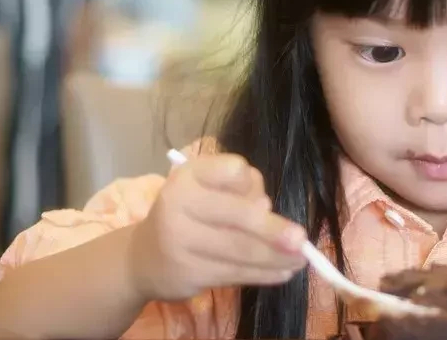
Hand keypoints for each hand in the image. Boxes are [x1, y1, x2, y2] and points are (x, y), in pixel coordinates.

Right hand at [128, 154, 307, 300]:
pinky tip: (281, 273)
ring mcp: (179, 240)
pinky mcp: (187, 272)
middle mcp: (178, 203)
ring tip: (300, 261)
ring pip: (240, 249)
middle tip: (301, 239)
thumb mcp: (209, 190)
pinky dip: (263, 274)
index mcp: (189, 175)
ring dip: (276, 257)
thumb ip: (242, 191)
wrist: (145, 257)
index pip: (232, 172)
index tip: (265, 199)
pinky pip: (234, 273)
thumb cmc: (191, 214)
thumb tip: (269, 210)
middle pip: (239, 215)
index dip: (253, 185)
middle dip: (274, 230)